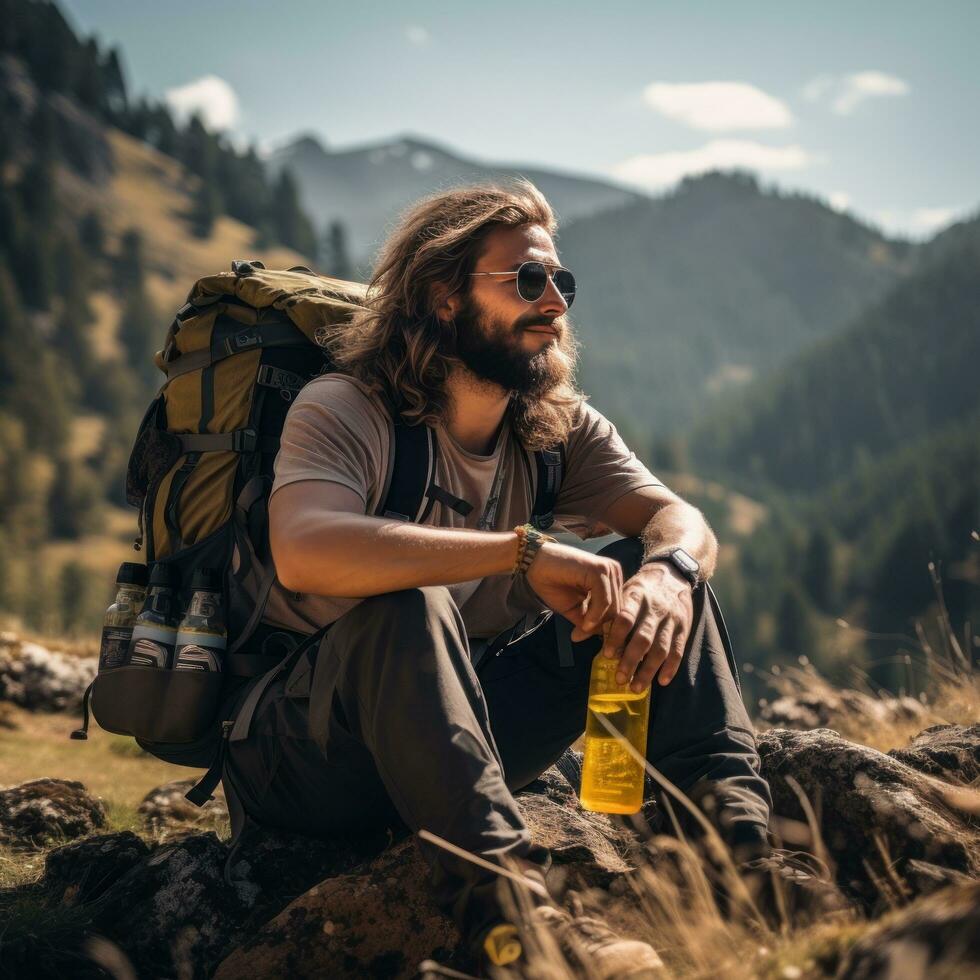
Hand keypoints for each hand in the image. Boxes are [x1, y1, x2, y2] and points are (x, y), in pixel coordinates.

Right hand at [524, 543, 623, 639]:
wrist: (534, 563)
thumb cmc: (553, 582)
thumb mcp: (575, 608)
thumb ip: (590, 622)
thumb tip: (604, 639)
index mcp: (611, 580)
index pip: (619, 609)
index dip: (607, 628)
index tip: (590, 638)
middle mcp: (614, 572)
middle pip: (619, 610)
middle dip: (602, 628)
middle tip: (581, 636)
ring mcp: (608, 570)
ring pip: (614, 607)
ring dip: (598, 623)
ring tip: (581, 628)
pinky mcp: (598, 570)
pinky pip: (605, 601)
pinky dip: (596, 615)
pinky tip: (584, 622)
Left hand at [572, 562, 694, 691]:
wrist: (672, 576)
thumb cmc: (640, 590)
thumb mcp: (620, 595)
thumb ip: (601, 616)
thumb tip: (575, 636)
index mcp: (636, 597)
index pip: (626, 618)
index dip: (616, 637)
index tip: (607, 655)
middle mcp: (655, 609)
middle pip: (643, 637)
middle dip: (631, 660)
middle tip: (619, 679)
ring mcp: (671, 620)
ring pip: (661, 648)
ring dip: (648, 670)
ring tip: (636, 687)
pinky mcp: (684, 629)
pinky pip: (678, 650)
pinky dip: (671, 667)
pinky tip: (661, 681)